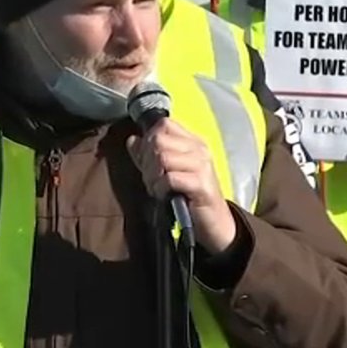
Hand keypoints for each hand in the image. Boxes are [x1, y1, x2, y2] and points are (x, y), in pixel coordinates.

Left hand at [127, 119, 237, 253]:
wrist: (214, 223)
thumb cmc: (189, 197)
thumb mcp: (167, 172)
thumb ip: (149, 155)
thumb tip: (132, 140)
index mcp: (193, 142)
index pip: (164, 124)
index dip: (149, 140)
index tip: (148, 160)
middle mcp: (199, 149)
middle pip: (159, 140)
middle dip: (147, 161)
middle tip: (151, 179)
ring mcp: (202, 165)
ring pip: (162, 157)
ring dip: (152, 177)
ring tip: (157, 188)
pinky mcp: (201, 184)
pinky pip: (169, 178)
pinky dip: (160, 188)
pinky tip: (164, 196)